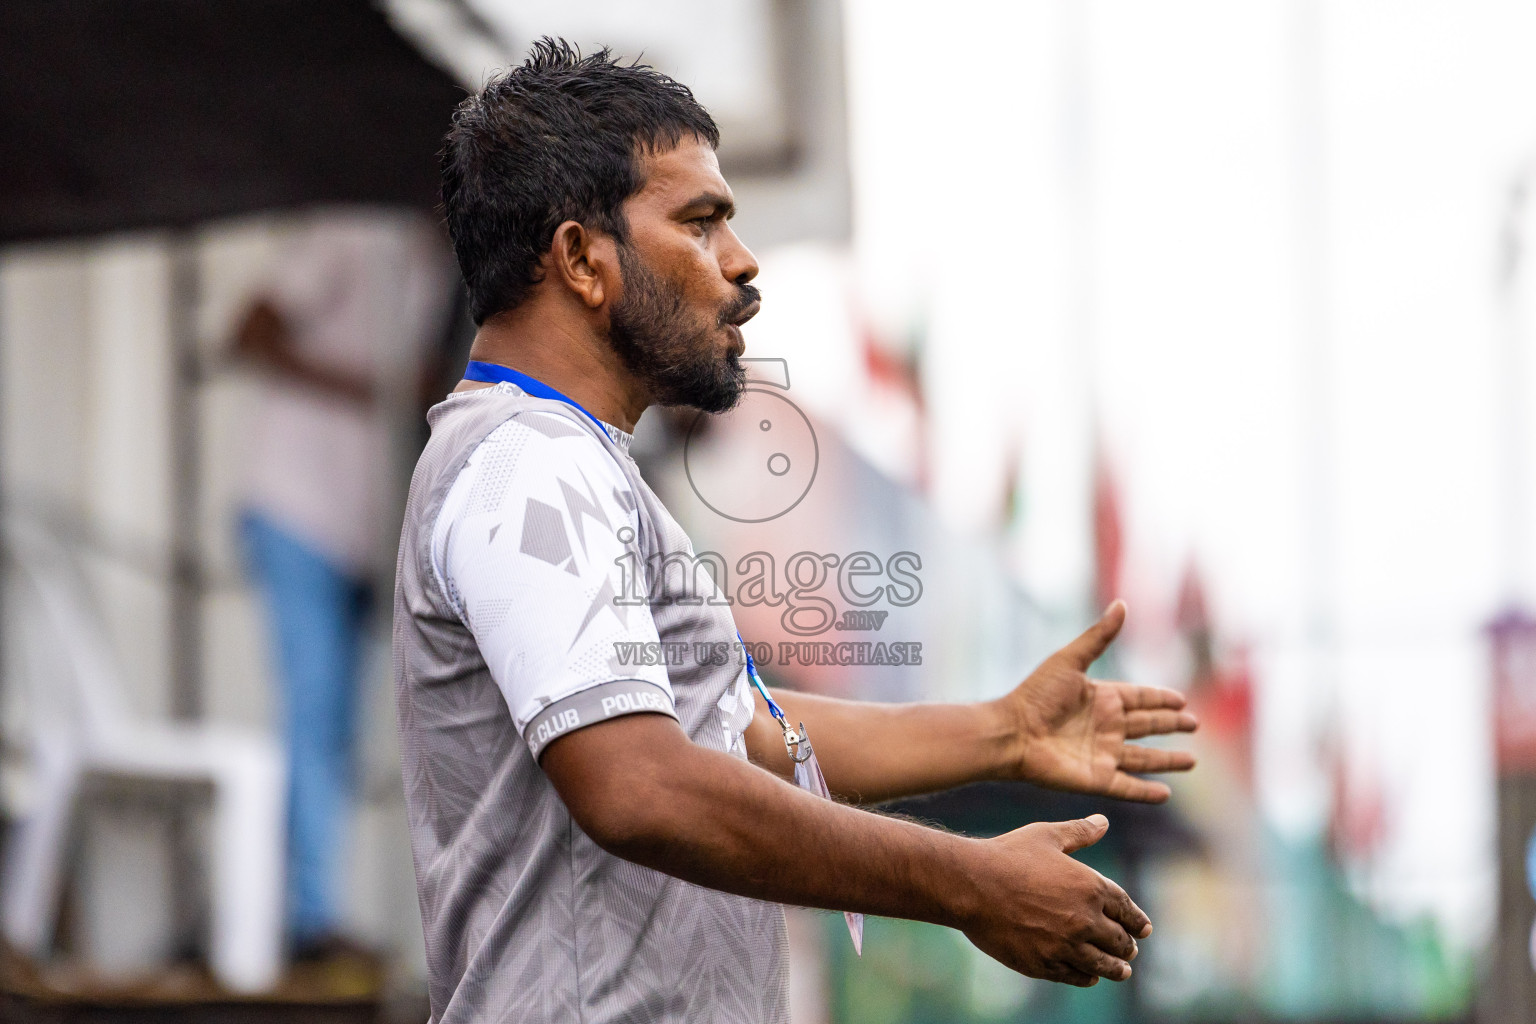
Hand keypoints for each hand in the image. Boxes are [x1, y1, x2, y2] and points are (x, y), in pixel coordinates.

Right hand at [961, 814, 1148, 985]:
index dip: (1137, 921)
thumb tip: (1104, 821)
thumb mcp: (1046, 836)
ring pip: (1103, 965)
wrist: (970, 885)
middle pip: (1119, 940)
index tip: (1143, 929)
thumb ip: (1079, 831)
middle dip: (1127, 946)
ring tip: (1121, 971)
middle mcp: (1085, 919)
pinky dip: (1088, 977)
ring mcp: (1065, 945)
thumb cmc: (1007, 855)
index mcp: (1091, 886)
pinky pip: (1076, 976)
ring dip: (1116, 969)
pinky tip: (1090, 976)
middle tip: (1130, 950)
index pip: (1127, 910)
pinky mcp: (1044, 964)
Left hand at [998, 600, 1196, 801]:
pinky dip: (1147, 792)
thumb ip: (1098, 636)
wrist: (1012, 733)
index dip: (1161, 698)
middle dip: (1170, 724)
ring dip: (1167, 760)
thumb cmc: (1035, 695)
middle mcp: (1106, 726)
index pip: (1140, 697)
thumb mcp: (1069, 660)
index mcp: (1101, 697)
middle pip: (1147, 725)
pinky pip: (1128, 787)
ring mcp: (1102, 754)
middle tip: (1194, 723)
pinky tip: (1165, 793)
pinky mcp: (1097, 778)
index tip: (1181, 700)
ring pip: (1145, 758)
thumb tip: (1121, 603)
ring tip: (1191, 761)